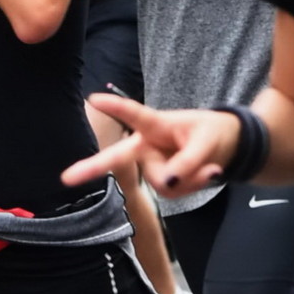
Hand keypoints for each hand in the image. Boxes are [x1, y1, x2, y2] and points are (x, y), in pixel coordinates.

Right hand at [62, 93, 240, 195]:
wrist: (227, 147)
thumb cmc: (213, 134)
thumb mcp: (208, 143)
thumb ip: (188, 162)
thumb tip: (167, 183)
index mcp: (155, 125)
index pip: (134, 115)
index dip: (116, 107)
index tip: (94, 99)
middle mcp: (147, 145)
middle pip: (120, 158)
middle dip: (91, 167)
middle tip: (65, 178)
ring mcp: (153, 165)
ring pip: (160, 183)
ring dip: (188, 180)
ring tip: (208, 167)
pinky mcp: (163, 183)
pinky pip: (173, 193)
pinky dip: (193, 187)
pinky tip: (206, 174)